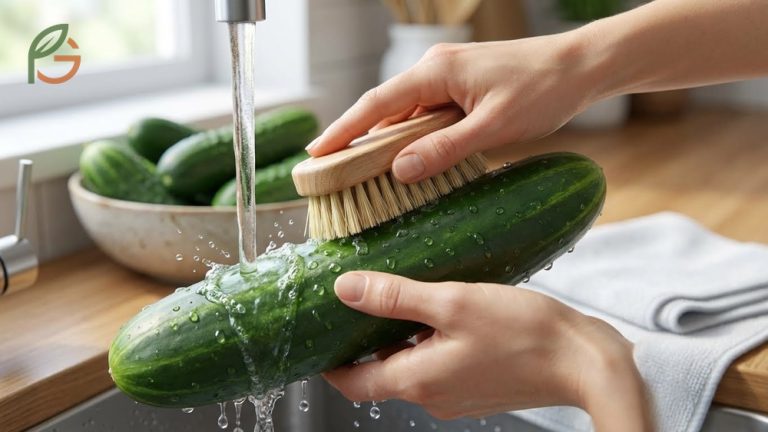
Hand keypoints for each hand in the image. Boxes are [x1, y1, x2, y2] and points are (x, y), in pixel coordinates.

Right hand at [306, 34, 598, 182]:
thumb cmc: (542, 90)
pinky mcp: (462, 89)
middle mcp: (436, 71)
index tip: (316, 154)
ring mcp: (449, 79)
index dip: (343, 130)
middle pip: (385, 109)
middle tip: (331, 172)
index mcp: (436, 72)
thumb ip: (445, 149)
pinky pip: (427, 115)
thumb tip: (399, 169)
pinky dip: (413, 138)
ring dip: (387, 141)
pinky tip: (409, 160)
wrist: (581, 68)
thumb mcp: (493, 126)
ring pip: (406, 114)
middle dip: (357, 138)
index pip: (376, 103)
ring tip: (361, 172)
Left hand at [324, 272, 653, 431]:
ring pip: (408, 367)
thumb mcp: (453, 303)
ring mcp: (455, 395)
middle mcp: (431, 396)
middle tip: (358, 302)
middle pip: (378, 373)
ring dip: (397, 338)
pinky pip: (436, 366)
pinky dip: (426, 342)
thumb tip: (345, 288)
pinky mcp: (475, 387)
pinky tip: (440, 311)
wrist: (583, 361)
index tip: (317, 334)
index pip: (351, 382)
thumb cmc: (524, 333)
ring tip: (400, 297)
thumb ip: (395, 297)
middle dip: (363, 342)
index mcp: (416, 380)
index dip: (328, 361)